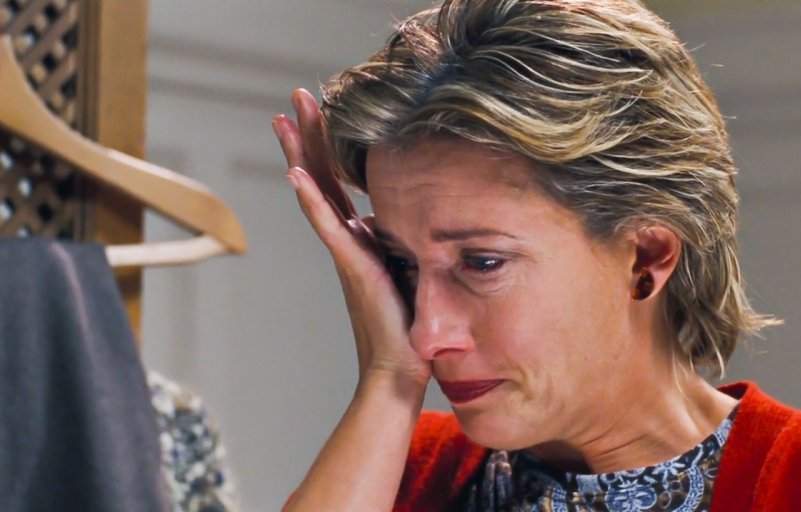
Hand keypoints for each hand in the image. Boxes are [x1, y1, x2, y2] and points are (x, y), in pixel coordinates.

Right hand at [272, 89, 430, 389]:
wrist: (401, 370)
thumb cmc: (409, 327)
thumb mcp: (410, 270)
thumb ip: (403, 241)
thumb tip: (415, 214)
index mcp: (362, 238)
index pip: (340, 182)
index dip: (330, 145)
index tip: (324, 109)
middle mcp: (349, 239)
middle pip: (322, 176)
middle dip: (311, 134)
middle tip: (297, 96)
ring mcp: (347, 252)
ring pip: (318, 194)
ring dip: (301, 154)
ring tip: (285, 120)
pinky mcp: (353, 268)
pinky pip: (328, 228)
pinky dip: (312, 201)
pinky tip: (296, 174)